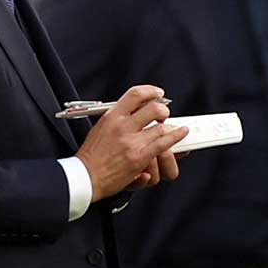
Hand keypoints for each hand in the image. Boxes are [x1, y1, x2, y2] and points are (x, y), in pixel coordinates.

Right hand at [75, 85, 188, 201]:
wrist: (86, 177)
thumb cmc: (91, 155)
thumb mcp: (100, 127)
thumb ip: (118, 119)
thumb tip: (137, 112)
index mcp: (111, 116)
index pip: (135, 95)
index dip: (150, 91)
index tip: (157, 93)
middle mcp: (122, 126)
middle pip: (152, 108)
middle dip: (162, 109)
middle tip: (163, 114)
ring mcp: (132, 142)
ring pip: (161, 127)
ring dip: (170, 126)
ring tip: (171, 128)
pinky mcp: (139, 157)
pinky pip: (163, 143)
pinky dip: (176, 136)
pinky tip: (181, 132)